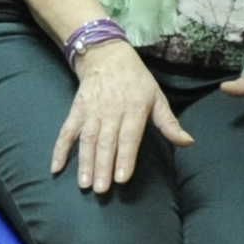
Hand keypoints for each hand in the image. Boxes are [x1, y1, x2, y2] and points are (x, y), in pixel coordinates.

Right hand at [50, 41, 190, 192]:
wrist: (106, 55)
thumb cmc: (136, 79)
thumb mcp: (157, 96)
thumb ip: (169, 122)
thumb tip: (188, 142)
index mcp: (134, 107)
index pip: (128, 136)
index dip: (125, 158)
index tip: (122, 178)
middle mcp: (111, 110)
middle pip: (106, 141)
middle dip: (103, 166)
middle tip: (101, 189)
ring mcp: (91, 110)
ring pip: (87, 139)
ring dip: (84, 162)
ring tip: (84, 183)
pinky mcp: (76, 110)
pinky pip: (66, 131)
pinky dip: (60, 149)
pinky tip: (56, 167)